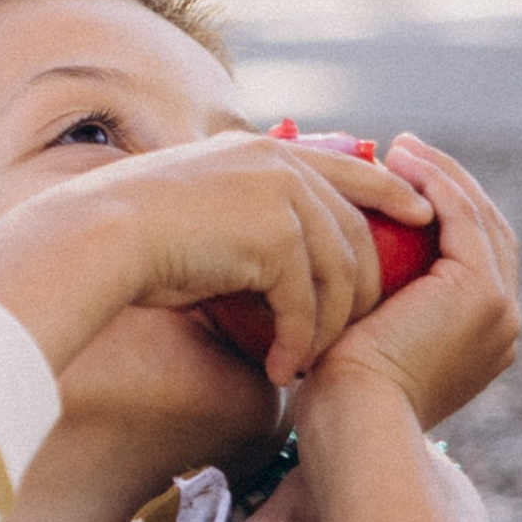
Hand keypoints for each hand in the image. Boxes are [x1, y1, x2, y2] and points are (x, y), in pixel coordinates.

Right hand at [0, 129, 431, 385]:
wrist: (98, 236)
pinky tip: (279, 369)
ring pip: (338, 276)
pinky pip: (306, 304)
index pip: (354, 168)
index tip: (423, 217)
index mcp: (268, 152)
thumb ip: (249, 219)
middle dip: (364, 291)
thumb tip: (272, 262)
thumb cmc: (131, 232)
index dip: (394, 193)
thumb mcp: (201, 208)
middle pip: (357, 234)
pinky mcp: (275, 239)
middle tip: (354, 337)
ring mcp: (283, 198)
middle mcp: (283, 167)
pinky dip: (297, 344)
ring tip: (308, 366)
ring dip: (326, 330)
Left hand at [299, 137, 518, 435]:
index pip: (472, 260)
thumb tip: (338, 280)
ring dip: (442, 176)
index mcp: (481, 342)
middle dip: (450, 186)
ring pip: (479, 219)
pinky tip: (402, 161)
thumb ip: (369, 312)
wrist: (353, 425)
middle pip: (487, 233)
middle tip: (405, 153)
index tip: (400, 183)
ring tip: (401, 148)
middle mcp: (502, 325)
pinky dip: (436, 183)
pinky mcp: (480, 292)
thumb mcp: (360, 345)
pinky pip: (461, 218)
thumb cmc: (337, 399)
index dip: (444, 215)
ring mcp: (499, 309)